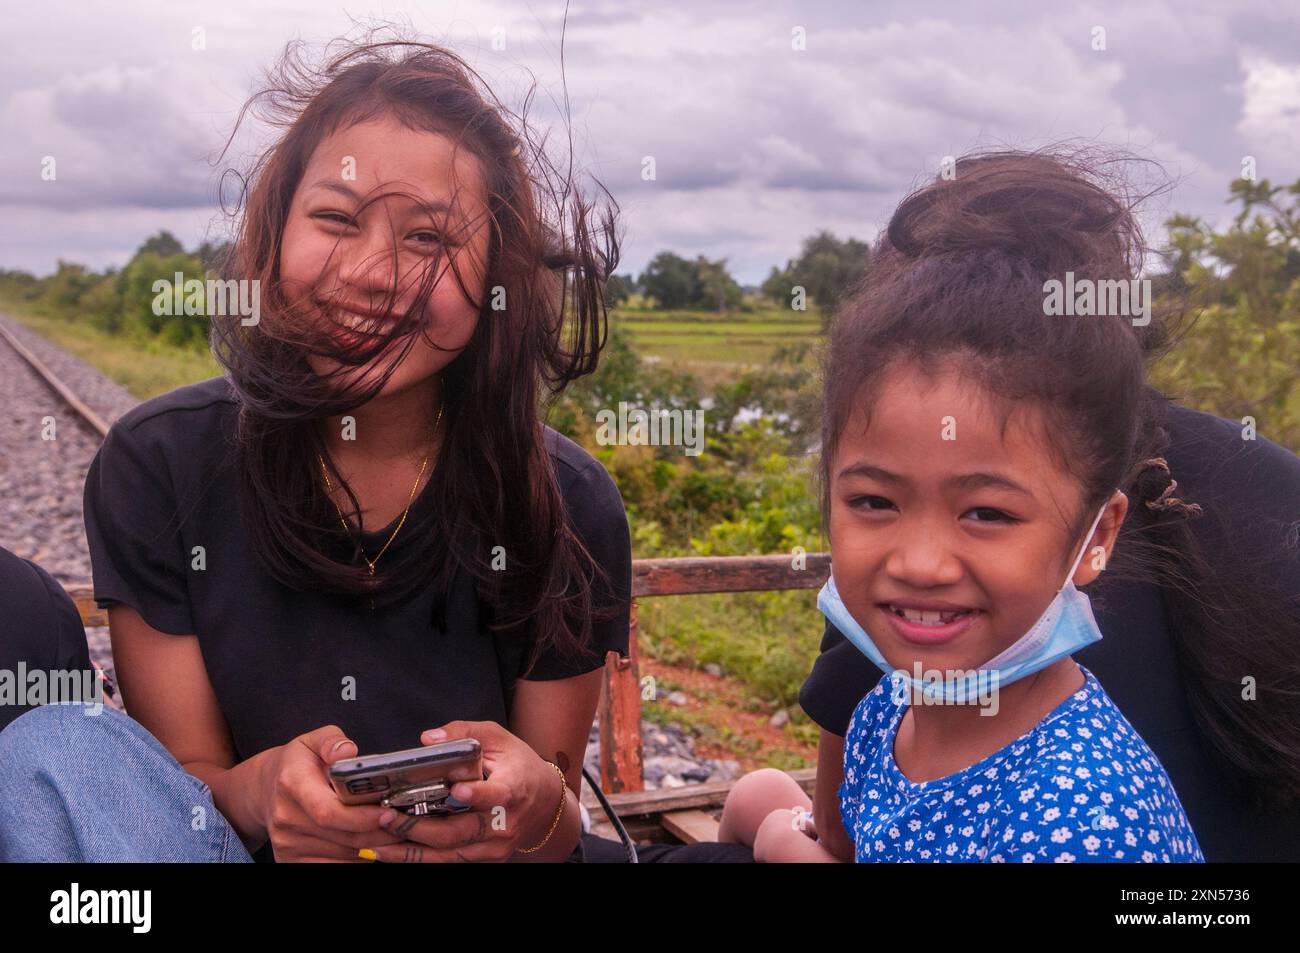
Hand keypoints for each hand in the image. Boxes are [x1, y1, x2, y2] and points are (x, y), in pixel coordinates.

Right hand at [260, 724, 406, 861]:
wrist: (264, 789)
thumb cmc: (297, 763)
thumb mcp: (313, 740)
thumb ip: (332, 741)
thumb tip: (347, 751)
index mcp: (292, 784)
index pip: (328, 811)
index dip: (362, 817)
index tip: (389, 812)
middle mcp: (286, 817)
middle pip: (342, 837)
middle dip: (379, 833)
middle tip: (404, 824)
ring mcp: (286, 843)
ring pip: (342, 855)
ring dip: (373, 848)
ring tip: (394, 833)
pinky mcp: (288, 860)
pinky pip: (332, 867)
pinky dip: (356, 860)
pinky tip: (372, 845)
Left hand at [357, 720, 568, 862]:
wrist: (543, 804)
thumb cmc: (518, 766)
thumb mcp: (498, 738)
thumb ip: (464, 733)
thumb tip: (428, 739)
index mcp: (514, 788)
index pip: (498, 794)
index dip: (478, 794)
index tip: (457, 790)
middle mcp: (505, 823)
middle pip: (461, 831)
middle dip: (420, 827)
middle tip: (387, 817)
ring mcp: (495, 846)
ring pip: (450, 854)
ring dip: (412, 851)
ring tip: (379, 844)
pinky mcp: (484, 858)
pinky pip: (449, 861)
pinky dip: (420, 858)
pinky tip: (393, 853)